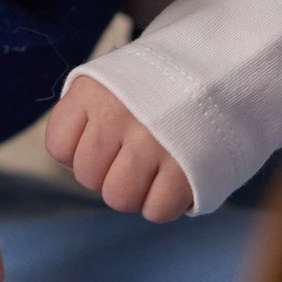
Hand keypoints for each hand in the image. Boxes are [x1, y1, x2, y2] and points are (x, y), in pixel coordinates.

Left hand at [45, 77, 193, 220]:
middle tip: (132, 153)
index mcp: (93, 91)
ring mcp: (151, 142)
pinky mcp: (186, 168)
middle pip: (88, 177)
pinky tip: (173, 177)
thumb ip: (83, 117)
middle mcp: (117, 115)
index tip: (101, 139)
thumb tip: (72, 163)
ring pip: (119, 198)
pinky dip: (164, 202)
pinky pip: (156, 210)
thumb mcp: (110, 82)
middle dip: (107, 172)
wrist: (222, 70)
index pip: (58, 147)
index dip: (77, 152)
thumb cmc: (157, 86)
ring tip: (151, 168)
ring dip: (134, 191)